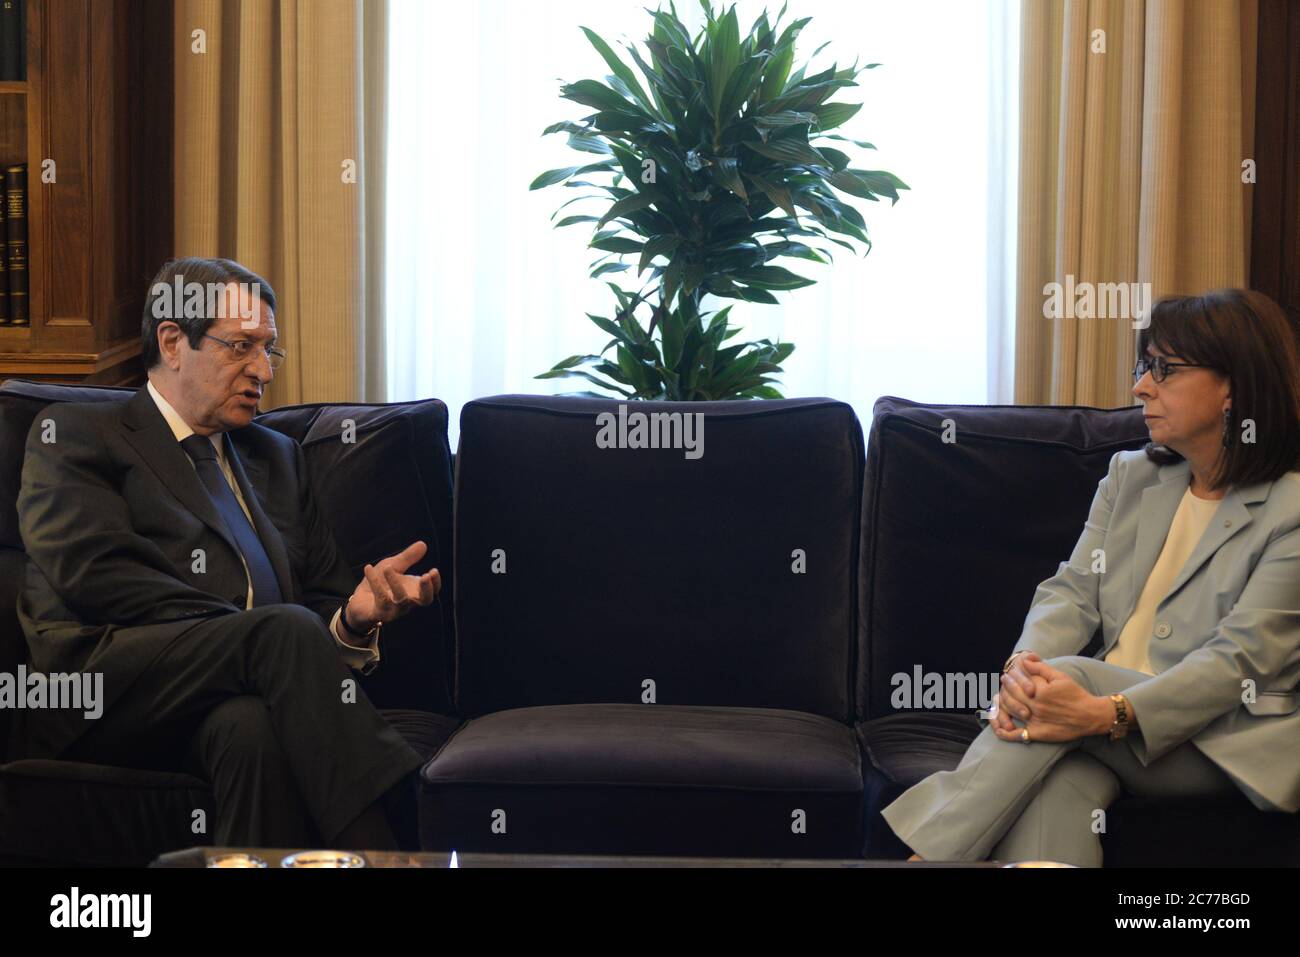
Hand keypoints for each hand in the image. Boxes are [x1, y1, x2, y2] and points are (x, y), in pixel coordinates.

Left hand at [344, 541, 440, 630]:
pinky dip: (374, 582)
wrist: (359, 600)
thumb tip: (423, 544)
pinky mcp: (380, 613)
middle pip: (425, 601)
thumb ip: (408, 557)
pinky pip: (380, 598)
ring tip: (388, 567)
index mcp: (415, 592)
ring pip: (401, 599)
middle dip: (426, 589)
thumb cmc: (381, 582)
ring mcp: (395, 610)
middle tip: (424, 576)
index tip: (433, 571)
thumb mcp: (394, 566)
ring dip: (395, 582)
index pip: (432, 591)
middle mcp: (408, 603)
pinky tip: (368, 568)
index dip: (435, 583)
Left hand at [992, 658, 1107, 742]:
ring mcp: (1036, 721)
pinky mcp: (1038, 734)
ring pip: (1011, 711)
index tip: (1007, 674)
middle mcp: (1036, 706)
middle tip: (1003, 681)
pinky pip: (1017, 735)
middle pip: (1012, 695)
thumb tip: (1024, 661)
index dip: (1011, 677)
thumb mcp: (1060, 676)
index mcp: (1040, 691)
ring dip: (1001, 703)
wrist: (1090, 716)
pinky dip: (1004, 733)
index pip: (1018, 682)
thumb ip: (1041, 667)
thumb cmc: (1076, 694)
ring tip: (998, 696)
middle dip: (1005, 686)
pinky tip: (998, 727)